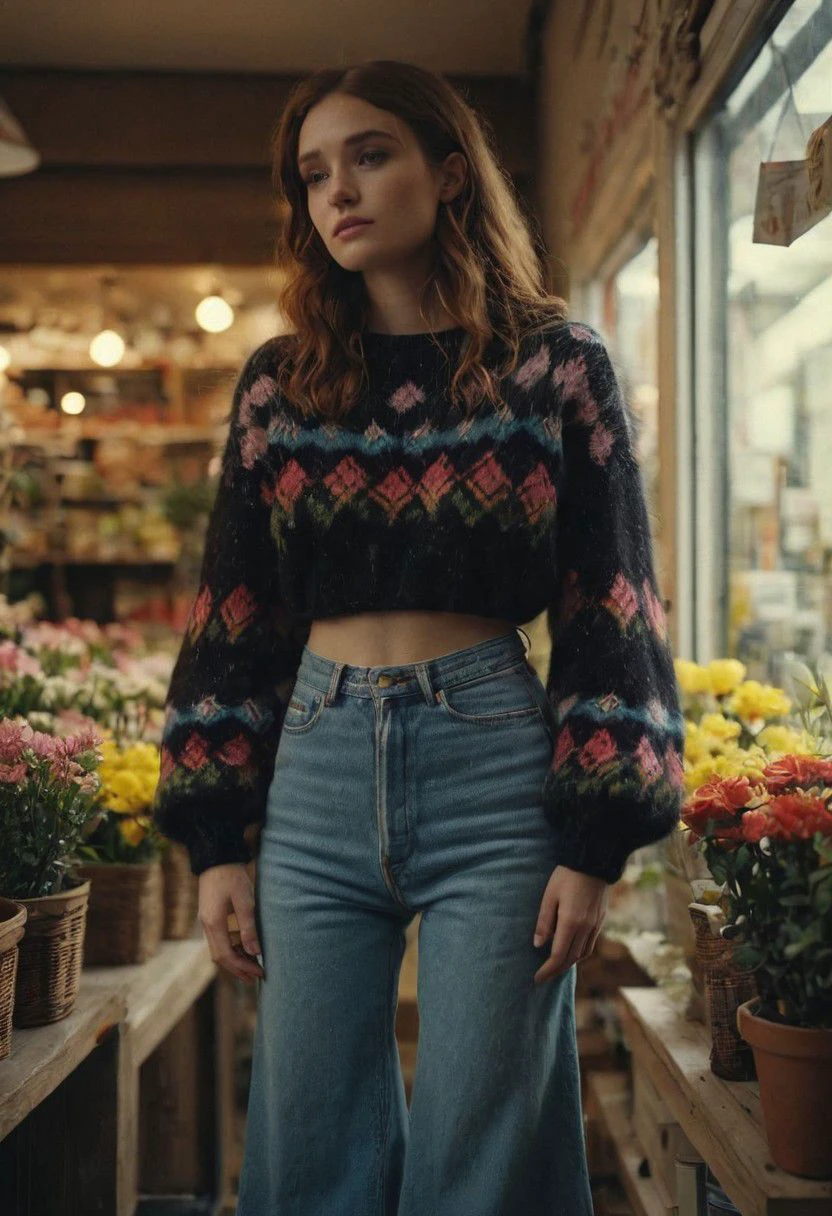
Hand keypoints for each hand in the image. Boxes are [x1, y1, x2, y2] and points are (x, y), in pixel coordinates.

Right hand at [198, 862, 264, 985]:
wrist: (216, 857)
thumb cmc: (231, 876)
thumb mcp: (244, 899)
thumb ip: (249, 926)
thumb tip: (256, 952)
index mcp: (213, 923)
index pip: (226, 955)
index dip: (243, 967)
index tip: (259, 972)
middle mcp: (207, 925)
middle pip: (220, 957)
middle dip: (237, 969)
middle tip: (255, 978)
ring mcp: (206, 921)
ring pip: (219, 949)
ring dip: (234, 960)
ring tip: (252, 966)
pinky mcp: (210, 916)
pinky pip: (219, 939)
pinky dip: (231, 948)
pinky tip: (244, 948)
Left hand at [532, 865, 608, 984]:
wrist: (594, 861)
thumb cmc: (567, 876)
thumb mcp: (550, 896)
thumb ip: (544, 921)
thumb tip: (538, 945)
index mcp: (571, 922)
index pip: (558, 955)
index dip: (547, 970)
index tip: (537, 979)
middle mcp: (585, 928)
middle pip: (571, 958)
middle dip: (556, 970)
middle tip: (543, 977)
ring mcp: (595, 925)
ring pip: (582, 954)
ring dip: (569, 963)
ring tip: (555, 966)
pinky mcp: (601, 920)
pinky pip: (590, 944)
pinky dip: (579, 953)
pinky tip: (571, 950)